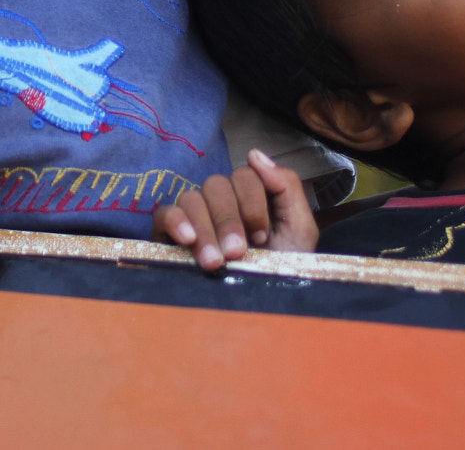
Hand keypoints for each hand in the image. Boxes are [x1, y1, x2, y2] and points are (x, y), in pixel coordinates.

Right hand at [152, 149, 317, 270]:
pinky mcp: (169, 233)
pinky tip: (187, 240)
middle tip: (237, 252)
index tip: (262, 237)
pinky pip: (164, 212)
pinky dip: (176, 221)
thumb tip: (255, 154)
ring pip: (191, 198)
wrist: (262, 311)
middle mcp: (220, 202)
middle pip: (217, 184)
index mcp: (250, 198)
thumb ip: (287, 188)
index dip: (253, 204)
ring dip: (205, 229)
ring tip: (215, 262)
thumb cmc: (282, 272)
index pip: (244, 176)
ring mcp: (194, 216)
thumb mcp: (300, 231)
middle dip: (229, 220)